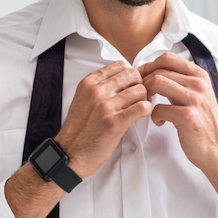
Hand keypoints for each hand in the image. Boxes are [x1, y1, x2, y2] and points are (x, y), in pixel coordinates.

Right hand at [56, 62, 151, 177]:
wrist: (70, 152)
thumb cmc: (79, 129)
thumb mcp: (84, 98)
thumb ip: (101, 86)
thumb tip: (124, 79)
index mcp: (89, 82)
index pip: (120, 65)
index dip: (130, 75)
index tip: (131, 85)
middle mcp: (97, 91)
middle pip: (133, 75)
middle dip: (139, 85)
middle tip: (138, 97)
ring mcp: (106, 106)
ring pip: (140, 90)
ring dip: (144, 99)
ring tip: (138, 108)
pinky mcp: (115, 122)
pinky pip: (142, 107)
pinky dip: (146, 111)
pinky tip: (140, 116)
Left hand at [139, 51, 217, 216]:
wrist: (216, 148)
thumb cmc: (202, 123)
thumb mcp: (198, 95)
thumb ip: (181, 81)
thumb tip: (155, 70)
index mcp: (200, 76)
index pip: (168, 58)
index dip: (149, 66)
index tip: (142, 77)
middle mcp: (199, 84)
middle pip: (159, 70)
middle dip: (144, 82)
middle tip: (142, 95)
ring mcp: (195, 99)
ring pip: (156, 82)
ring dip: (146, 95)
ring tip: (148, 106)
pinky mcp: (188, 116)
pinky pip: (158, 108)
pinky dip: (154, 116)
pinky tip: (159, 122)